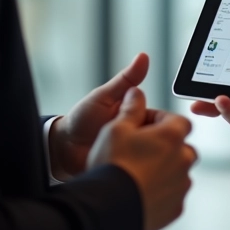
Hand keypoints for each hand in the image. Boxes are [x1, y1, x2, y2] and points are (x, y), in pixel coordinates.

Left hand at [49, 52, 155, 180]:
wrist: (63, 149)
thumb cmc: (82, 119)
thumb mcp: (104, 96)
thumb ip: (125, 80)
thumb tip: (143, 57)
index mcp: (139, 116)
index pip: (164, 120)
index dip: (167, 125)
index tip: (166, 130)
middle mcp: (140, 135)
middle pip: (162, 140)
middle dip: (161, 145)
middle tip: (150, 148)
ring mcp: (135, 154)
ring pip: (155, 158)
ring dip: (153, 160)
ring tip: (143, 161)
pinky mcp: (129, 170)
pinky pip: (143, 172)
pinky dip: (144, 172)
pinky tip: (141, 172)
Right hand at [90, 86, 196, 229]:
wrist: (108, 208)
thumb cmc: (113, 164)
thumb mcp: (116, 127)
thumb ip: (131, 108)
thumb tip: (136, 92)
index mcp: (172, 136)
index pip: (178, 120)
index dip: (161, 121)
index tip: (144, 126)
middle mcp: (183, 160)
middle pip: (181, 147)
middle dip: (165, 146)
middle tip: (140, 151)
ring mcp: (181, 186)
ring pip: (178, 172)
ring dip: (164, 170)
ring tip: (138, 173)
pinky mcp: (175, 208)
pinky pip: (173, 195)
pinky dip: (162, 192)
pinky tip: (141, 191)